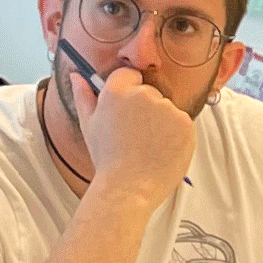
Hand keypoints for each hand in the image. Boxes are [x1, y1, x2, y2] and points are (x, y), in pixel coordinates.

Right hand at [64, 60, 196, 203]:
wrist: (129, 188)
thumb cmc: (106, 159)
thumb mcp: (89, 125)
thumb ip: (83, 96)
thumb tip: (77, 75)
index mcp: (117, 91)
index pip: (129, 74)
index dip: (129, 91)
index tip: (128, 110)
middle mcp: (143, 94)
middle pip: (150, 92)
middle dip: (145, 109)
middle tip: (135, 135)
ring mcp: (167, 108)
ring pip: (166, 108)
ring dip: (161, 122)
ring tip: (148, 145)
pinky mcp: (185, 122)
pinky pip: (181, 122)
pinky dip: (176, 134)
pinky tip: (162, 150)